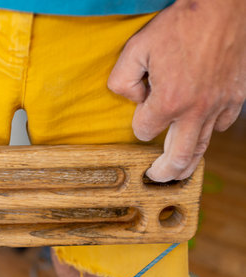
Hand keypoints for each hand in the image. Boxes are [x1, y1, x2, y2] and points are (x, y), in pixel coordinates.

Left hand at [107, 0, 244, 181]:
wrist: (223, 6)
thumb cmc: (179, 24)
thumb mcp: (136, 48)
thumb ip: (122, 80)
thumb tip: (132, 99)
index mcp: (169, 100)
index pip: (144, 130)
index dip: (138, 125)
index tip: (140, 112)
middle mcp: (196, 110)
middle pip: (179, 157)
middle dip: (165, 172)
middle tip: (156, 179)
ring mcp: (219, 106)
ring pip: (203, 147)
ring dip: (188, 163)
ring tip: (177, 171)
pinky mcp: (236, 98)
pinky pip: (221, 126)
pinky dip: (208, 132)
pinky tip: (200, 129)